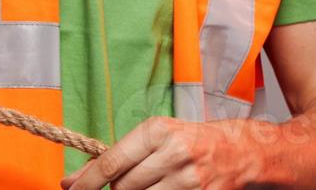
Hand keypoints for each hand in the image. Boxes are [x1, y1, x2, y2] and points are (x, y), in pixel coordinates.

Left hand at [60, 116, 262, 189]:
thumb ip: (126, 154)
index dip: (88, 179)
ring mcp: (189, 180)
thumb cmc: (198, 140)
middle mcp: (173, 153)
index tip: (70, 187)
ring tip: (145, 187)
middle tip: (118, 186)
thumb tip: (82, 175)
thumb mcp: (161, 136)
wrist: (245, 151)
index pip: (113, 160)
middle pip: (124, 186)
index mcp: (158, 131)